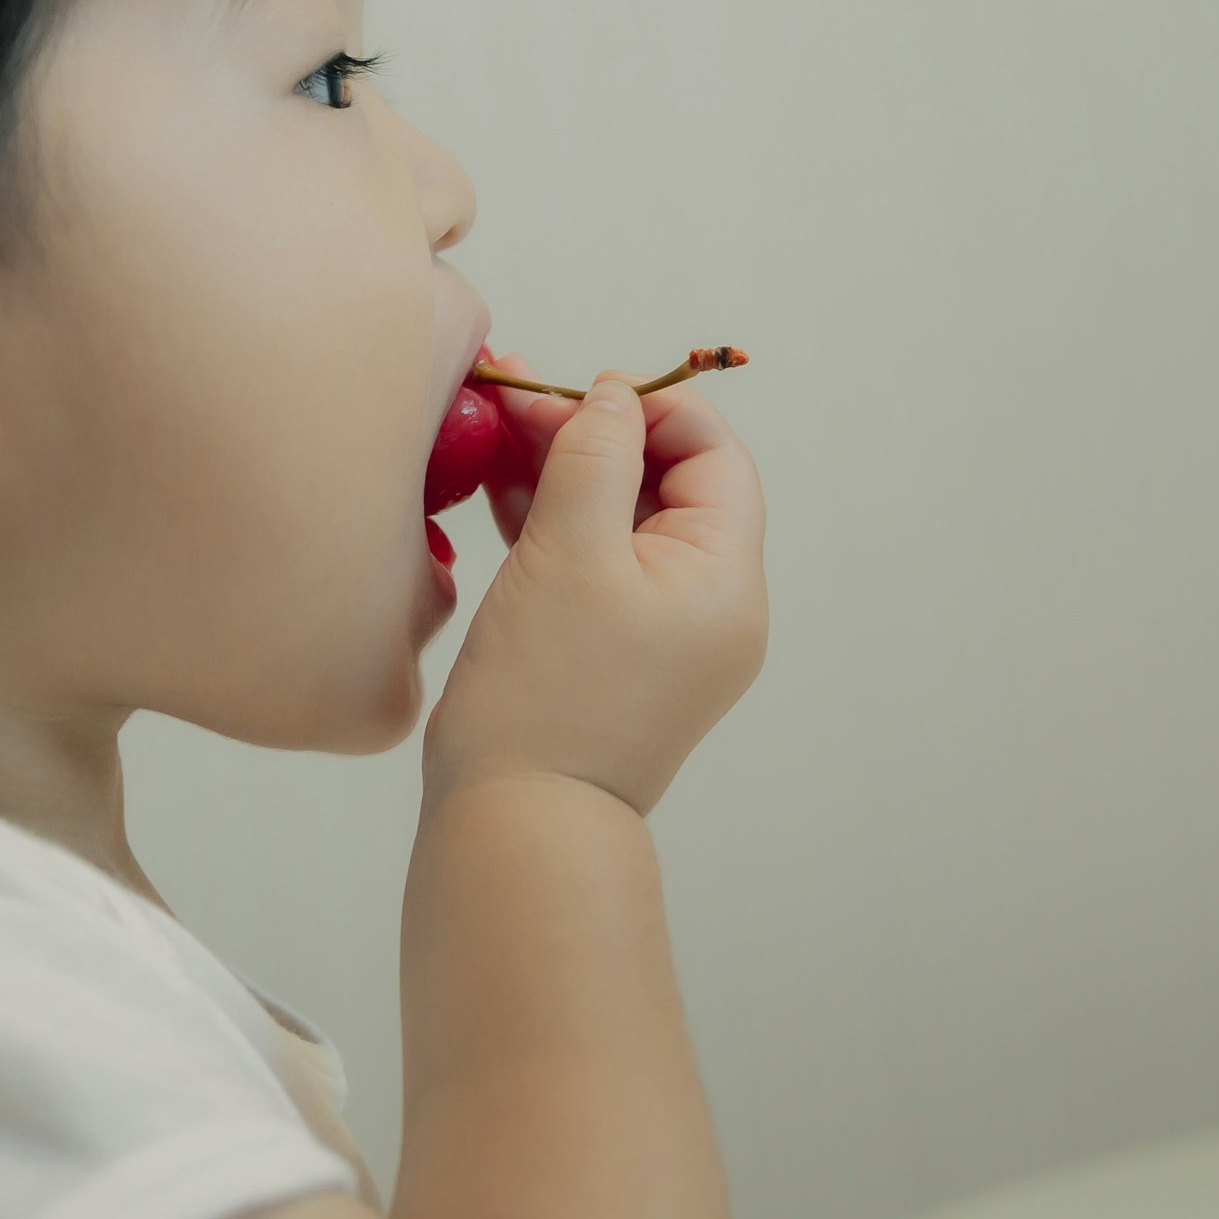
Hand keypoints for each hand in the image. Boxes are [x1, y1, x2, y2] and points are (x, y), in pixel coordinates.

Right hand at [419, 358, 764, 816]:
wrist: (516, 828)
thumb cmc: (548, 695)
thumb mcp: (569, 552)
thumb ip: (594, 457)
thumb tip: (613, 398)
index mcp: (726, 579)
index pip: (713, 458)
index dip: (652, 409)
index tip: (581, 389)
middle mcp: (710, 607)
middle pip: (663, 483)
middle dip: (592, 434)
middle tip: (515, 397)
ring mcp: (661, 635)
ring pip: (619, 521)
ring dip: (562, 471)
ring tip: (492, 426)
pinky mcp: (610, 655)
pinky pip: (593, 565)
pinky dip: (552, 522)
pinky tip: (496, 488)